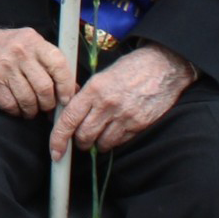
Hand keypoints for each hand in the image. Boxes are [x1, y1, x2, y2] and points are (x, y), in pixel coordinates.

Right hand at [0, 27, 75, 117]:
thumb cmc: (1, 47)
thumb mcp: (26, 44)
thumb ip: (47, 61)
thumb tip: (72, 86)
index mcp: (33, 40)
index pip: (58, 63)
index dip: (66, 85)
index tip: (66, 98)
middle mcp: (20, 51)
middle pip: (44, 87)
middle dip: (48, 104)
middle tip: (46, 107)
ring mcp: (5, 66)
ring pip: (28, 99)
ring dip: (32, 110)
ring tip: (31, 110)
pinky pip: (11, 104)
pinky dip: (16, 111)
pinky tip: (17, 108)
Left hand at [48, 45, 194, 159]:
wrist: (164, 66)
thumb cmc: (131, 68)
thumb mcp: (103, 76)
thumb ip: (86, 96)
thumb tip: (69, 114)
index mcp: (94, 89)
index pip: (69, 119)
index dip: (58, 138)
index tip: (55, 151)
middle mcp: (108, 104)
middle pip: (84, 136)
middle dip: (79, 141)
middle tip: (81, 138)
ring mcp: (125, 116)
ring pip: (101, 143)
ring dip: (97, 143)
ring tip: (100, 134)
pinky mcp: (139, 125)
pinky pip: (119, 142)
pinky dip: (114, 141)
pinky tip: (116, 130)